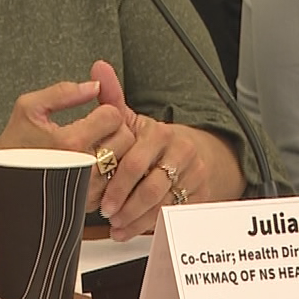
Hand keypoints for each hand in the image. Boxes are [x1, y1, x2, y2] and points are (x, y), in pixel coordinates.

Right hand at [0, 75, 135, 211]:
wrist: (2, 185)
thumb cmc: (14, 144)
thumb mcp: (29, 107)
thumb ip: (64, 92)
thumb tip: (95, 85)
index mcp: (70, 141)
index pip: (113, 116)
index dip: (105, 110)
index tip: (93, 115)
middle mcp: (83, 167)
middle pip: (126, 138)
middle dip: (114, 129)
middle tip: (97, 130)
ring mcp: (88, 188)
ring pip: (126, 160)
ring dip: (115, 150)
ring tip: (96, 147)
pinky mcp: (90, 202)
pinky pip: (118, 182)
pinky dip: (111, 172)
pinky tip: (93, 165)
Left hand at [88, 59, 234, 239]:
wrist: (193, 152)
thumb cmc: (152, 140)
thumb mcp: (131, 120)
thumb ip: (112, 99)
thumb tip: (98, 67)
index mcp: (161, 133)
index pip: (135, 162)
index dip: (116, 183)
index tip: (101, 198)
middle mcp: (181, 152)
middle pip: (152, 186)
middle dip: (126, 203)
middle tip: (107, 213)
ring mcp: (194, 174)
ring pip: (164, 203)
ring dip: (136, 218)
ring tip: (116, 225)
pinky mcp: (200, 193)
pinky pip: (174, 214)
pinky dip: (148, 226)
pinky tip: (127, 231)